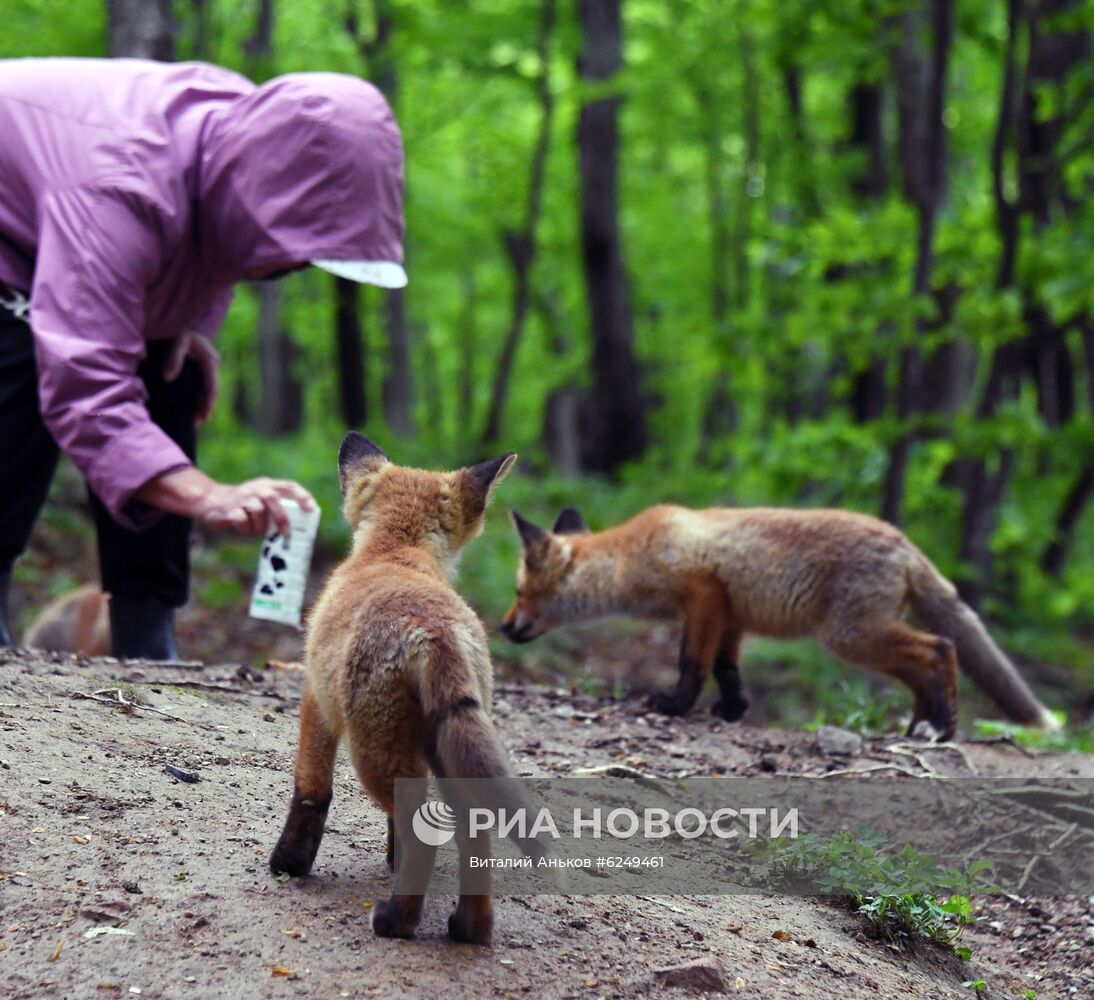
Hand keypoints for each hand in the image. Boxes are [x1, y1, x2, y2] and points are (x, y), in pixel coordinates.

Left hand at [164, 331, 219, 421]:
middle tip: (198, 422)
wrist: (177, 317)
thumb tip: (168, 378)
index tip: (201, 419)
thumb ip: (174, 358)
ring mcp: (206, 364)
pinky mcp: (198, 364)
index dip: (207, 404)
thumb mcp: (177, 341)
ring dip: (203, 402)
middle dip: (206, 406)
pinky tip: (191, 402)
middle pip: (212, 390)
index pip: (211, 387)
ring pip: (208, 387)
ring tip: (196, 418)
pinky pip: (201, 383)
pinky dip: (198, 394)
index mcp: (210, 360)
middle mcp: (211, 363)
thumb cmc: (178, 328)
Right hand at [194, 478, 315, 537]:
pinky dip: (245, 529)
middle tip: (286, 534)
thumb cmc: (245, 506)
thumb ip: (277, 510)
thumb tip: (296, 530)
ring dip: (260, 526)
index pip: (289, 486)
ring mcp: (241, 497)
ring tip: (256, 530)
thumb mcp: (262, 502)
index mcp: (268, 485)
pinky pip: (241, 520)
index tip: (311, 509)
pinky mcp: (229, 509)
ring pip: (257, 511)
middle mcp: (256, 488)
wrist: (212, 501)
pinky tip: (243, 528)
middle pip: (272, 498)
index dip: (302, 497)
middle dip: (281, 518)